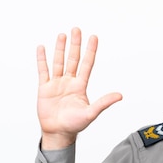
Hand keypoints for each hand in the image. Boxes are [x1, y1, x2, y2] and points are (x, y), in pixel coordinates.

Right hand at [36, 27, 121, 149]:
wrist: (58, 133)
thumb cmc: (74, 125)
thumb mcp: (91, 113)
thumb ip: (104, 103)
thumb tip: (120, 95)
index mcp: (80, 86)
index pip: (87, 64)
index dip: (90, 51)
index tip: (93, 37)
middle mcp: (69, 82)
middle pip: (73, 59)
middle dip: (75, 44)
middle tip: (77, 29)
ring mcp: (56, 83)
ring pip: (58, 62)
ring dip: (60, 48)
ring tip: (62, 35)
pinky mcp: (44, 88)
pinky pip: (43, 70)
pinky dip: (42, 59)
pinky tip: (42, 48)